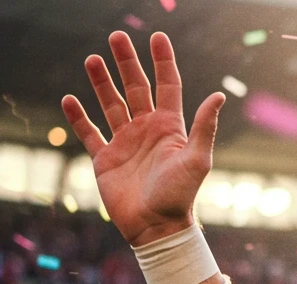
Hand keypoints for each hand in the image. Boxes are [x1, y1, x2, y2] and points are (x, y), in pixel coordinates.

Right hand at [61, 32, 224, 246]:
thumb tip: (220, 95)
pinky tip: (70, 99)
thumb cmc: (180, 196)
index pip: (167, 86)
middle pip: (136, 88)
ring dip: (102, 82)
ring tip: (93, 59)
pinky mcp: (105, 159)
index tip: (157, 37)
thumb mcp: (196, 159)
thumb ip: (204, 127)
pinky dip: (79, 117)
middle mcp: (147, 131)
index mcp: (170, 128)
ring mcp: (125, 143)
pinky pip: (89, 133)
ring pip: (111, 104)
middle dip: (127, 62)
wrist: (156, 227)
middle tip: (117, 37)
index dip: (163, 62)